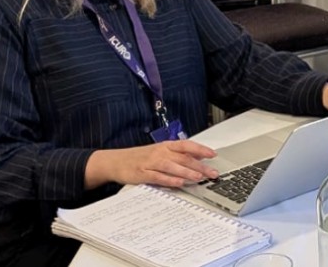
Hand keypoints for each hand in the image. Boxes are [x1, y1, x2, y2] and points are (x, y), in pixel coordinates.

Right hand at [85, 140, 217, 188]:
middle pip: (183, 158)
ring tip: (199, 177)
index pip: (186, 145)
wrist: (115, 161)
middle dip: (200, 166)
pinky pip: (158, 177)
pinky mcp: (142, 174)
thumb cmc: (140, 157)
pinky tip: (179, 182)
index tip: (213, 154)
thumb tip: (198, 158)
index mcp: (166, 146)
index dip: (200, 149)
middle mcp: (160, 152)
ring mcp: (151, 163)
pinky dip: (169, 179)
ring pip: (172, 166)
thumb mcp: (160, 152)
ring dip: (187, 172)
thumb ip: (178, 155)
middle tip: (213, 173)